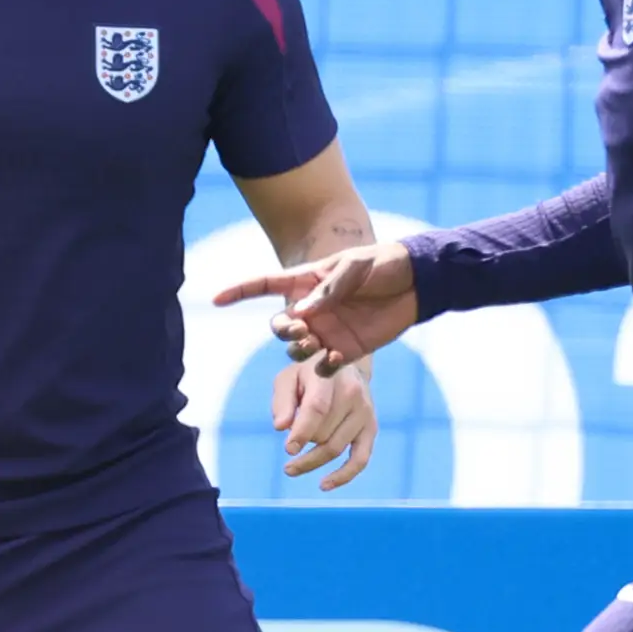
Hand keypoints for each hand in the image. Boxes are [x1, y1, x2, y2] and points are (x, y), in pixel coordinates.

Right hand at [213, 241, 419, 372]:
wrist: (416, 283)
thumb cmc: (383, 264)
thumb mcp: (355, 268)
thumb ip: (329, 290)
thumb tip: (300, 313)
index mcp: (307, 283)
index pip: (264, 286)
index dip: (238, 292)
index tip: (215, 300)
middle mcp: (311, 310)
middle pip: (279, 326)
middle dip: (283, 330)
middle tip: (301, 329)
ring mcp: (326, 331)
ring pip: (296, 350)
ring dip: (299, 350)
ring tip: (315, 344)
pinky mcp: (345, 350)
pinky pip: (324, 366)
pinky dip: (324, 367)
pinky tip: (337, 359)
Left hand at [275, 355, 376, 489]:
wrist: (343, 366)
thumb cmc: (309, 375)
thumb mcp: (289, 378)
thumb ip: (282, 401)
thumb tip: (281, 427)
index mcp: (330, 377)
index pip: (317, 408)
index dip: (302, 432)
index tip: (289, 449)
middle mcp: (353, 394)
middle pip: (324, 432)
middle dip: (304, 443)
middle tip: (288, 449)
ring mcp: (365, 412)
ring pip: (336, 447)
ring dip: (312, 461)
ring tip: (291, 469)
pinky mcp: (371, 428)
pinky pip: (360, 459)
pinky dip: (343, 476)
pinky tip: (324, 485)